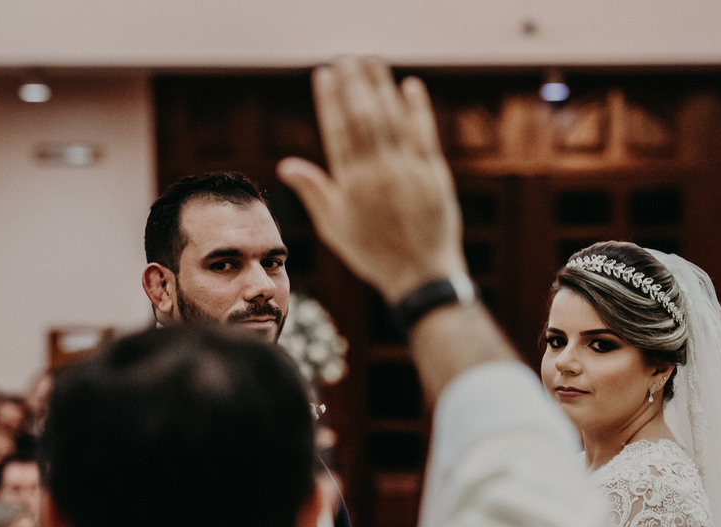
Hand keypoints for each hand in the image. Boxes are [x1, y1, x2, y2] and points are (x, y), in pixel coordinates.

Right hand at [277, 58, 466, 303]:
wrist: (421, 273)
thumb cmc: (374, 253)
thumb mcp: (335, 227)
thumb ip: (314, 191)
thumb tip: (286, 164)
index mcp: (352, 184)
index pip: (338, 131)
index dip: (330, 100)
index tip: (324, 74)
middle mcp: (379, 172)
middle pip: (364, 117)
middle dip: (353, 84)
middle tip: (345, 58)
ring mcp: (409, 170)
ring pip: (392, 118)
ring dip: (381, 86)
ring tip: (371, 61)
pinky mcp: (434, 172)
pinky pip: (423, 132)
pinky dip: (417, 107)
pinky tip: (409, 85)